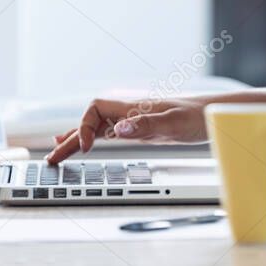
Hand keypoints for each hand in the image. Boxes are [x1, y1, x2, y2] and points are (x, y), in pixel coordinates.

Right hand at [44, 97, 208, 164]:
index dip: (85, 126)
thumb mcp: (175, 122)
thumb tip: (119, 129)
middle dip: (70, 138)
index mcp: (135, 107)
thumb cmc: (198, 115)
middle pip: (92, 121)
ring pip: (98, 128)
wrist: (214, 114)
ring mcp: (134, 120)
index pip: (96, 109)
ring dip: (77, 139)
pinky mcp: (141, 129)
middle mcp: (131, 112)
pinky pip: (110, 134)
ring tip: (57, 152)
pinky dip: (94, 139)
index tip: (85, 148)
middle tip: (52, 159)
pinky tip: (87, 146)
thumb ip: (147, 124)